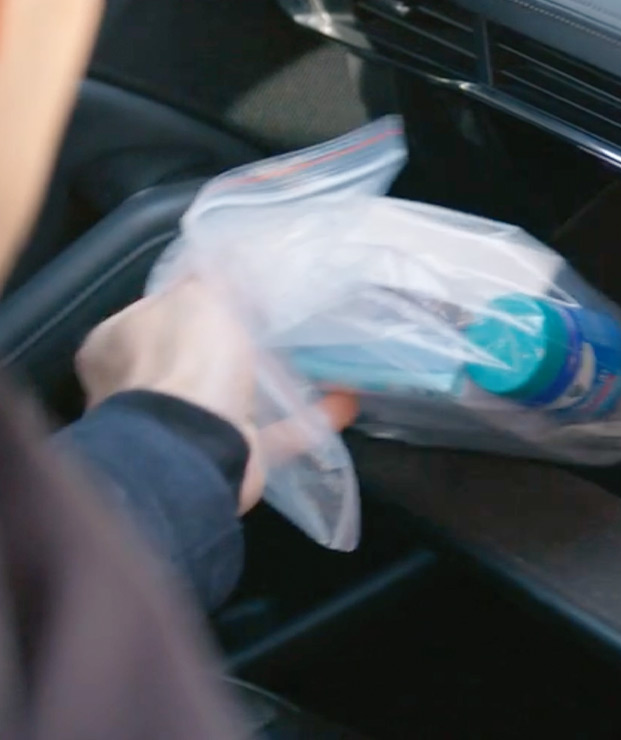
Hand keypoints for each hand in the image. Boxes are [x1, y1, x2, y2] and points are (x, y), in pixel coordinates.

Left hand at [77, 279, 357, 512]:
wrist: (196, 446)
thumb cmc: (187, 359)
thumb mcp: (200, 294)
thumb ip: (211, 276)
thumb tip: (221, 258)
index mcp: (118, 344)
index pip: (157, 311)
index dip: (195, 299)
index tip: (235, 291)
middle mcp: (139, 390)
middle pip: (196, 357)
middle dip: (238, 346)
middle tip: (280, 327)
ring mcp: (180, 429)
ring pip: (235, 399)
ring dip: (280, 386)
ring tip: (323, 363)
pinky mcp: (222, 458)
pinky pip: (269, 434)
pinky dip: (304, 420)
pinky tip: (342, 403)